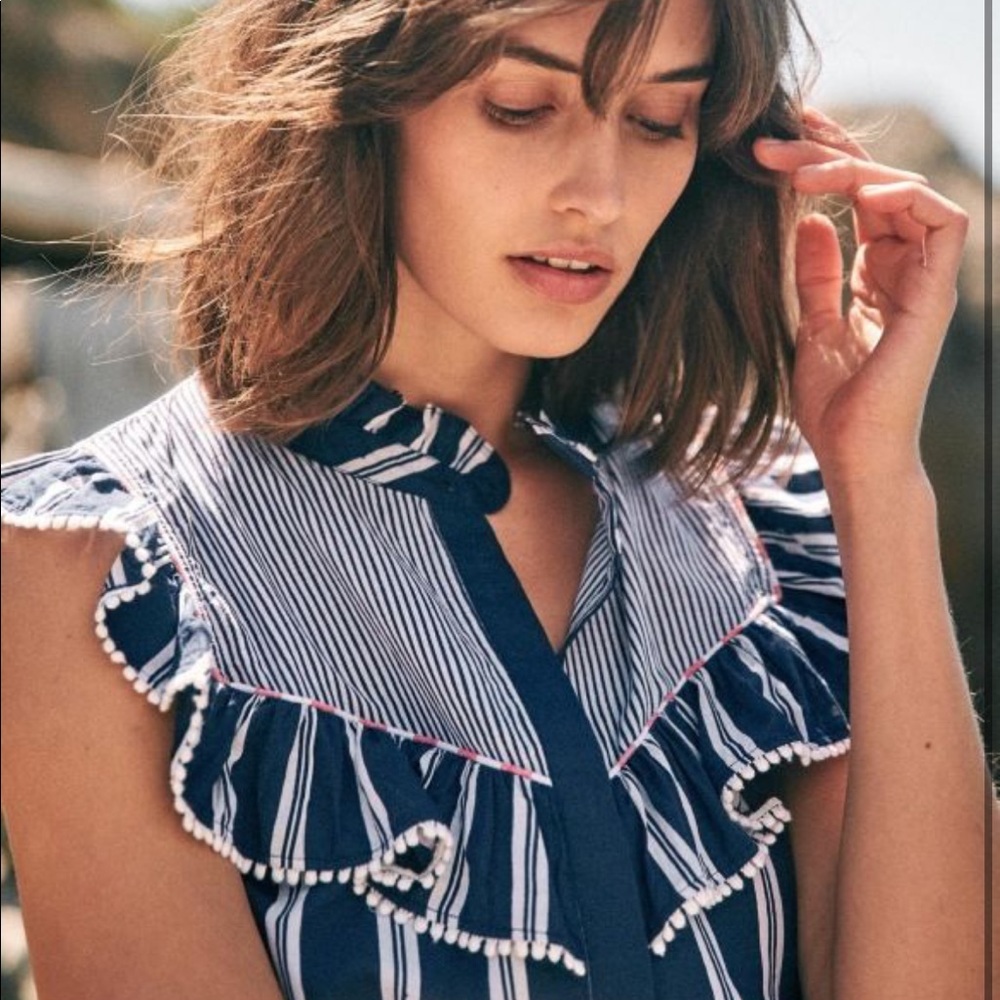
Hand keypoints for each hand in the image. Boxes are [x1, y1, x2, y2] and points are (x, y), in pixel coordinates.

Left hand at [752, 109, 968, 491]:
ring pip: (908, 192)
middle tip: (773, 140)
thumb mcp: (812, 326)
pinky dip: (905, 198)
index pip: (859, 198)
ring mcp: (925, 280)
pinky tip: (855, 194)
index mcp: (879, 273)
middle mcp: (907, 269)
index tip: (776, 142)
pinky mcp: (937, 295)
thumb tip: (806, 222)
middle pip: (878, 185)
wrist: (852, 453)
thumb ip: (816, 275)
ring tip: (797, 170)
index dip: (824, 162)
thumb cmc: (835, 403)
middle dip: (827, 153)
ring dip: (853, 170)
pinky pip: (943, 222)